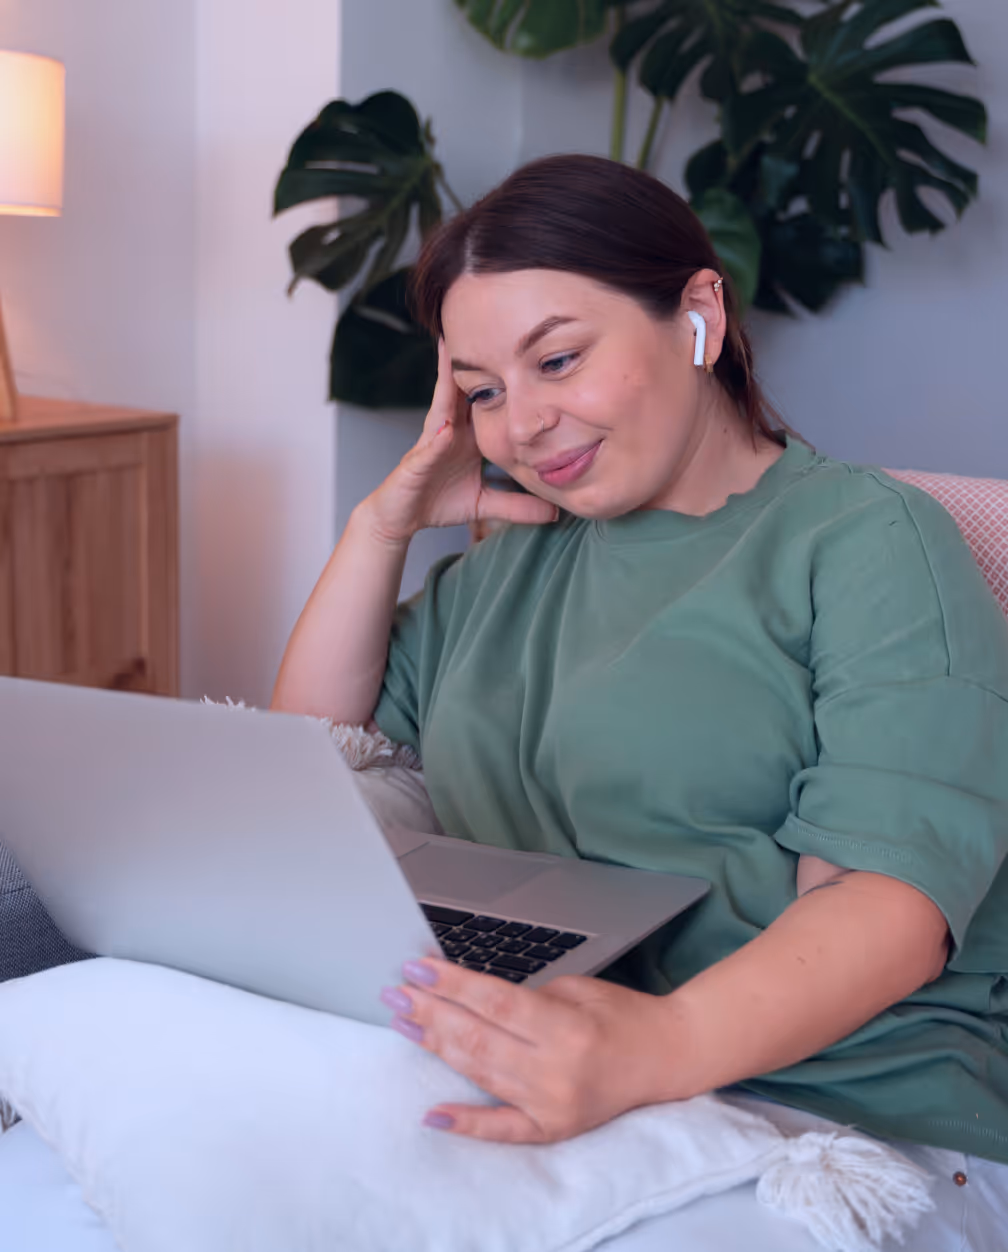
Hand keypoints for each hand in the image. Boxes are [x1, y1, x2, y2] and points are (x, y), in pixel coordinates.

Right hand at [363, 339, 559, 545]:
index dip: (499, 375)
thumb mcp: (485, 503)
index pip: (484, 398)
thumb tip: (554, 512)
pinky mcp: (415, 464)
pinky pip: (428, 449)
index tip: (518, 348)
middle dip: (470, 360)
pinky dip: (436, 439)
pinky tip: (445, 430)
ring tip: (453, 354)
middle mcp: (447, 431)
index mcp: (465, 436)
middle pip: (461, 390)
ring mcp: (430, 444)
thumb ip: (517, 506)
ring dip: (447, 382)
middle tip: (482, 324)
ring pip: (441, 407)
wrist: (401, 520)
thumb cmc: (437, 503)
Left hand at [380, 958, 678, 1143]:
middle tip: (395, 991)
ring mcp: (554, 1106)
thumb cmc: (624, 1015)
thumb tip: (468, 997)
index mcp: (568, 1029)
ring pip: (481, 1074)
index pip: (495, 1004)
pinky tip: (432, 1113)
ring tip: (404, 1022)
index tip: (416, 967)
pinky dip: (466, 1123)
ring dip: (437, 1047)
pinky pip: (502, 1130)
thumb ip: (525, 1000)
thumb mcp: (578, 990)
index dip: (451, 984)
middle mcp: (558, 1072)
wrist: (668, 1057)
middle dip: (431, 1012)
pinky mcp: (553, 1130)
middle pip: (479, 1038)